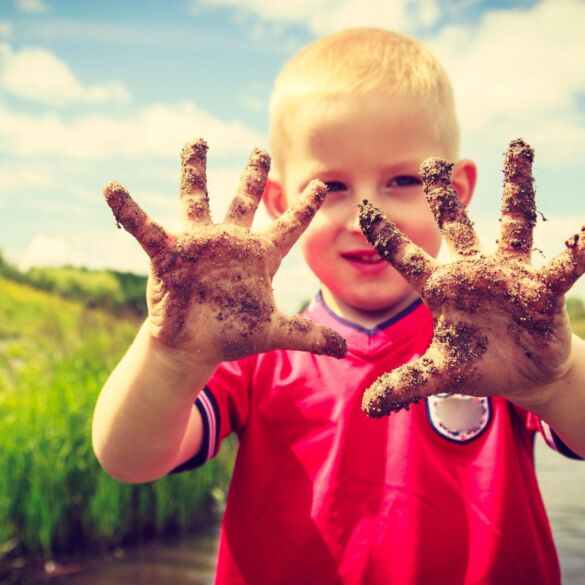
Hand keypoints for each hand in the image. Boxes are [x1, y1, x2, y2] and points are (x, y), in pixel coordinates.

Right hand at [103, 139, 345, 364]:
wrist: (194, 348)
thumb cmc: (233, 335)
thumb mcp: (275, 332)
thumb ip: (310, 335)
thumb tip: (348, 349)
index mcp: (259, 257)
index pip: (288, 226)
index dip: (305, 207)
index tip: (323, 185)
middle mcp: (230, 243)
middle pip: (244, 201)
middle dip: (252, 175)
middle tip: (259, 149)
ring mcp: (199, 244)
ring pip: (197, 198)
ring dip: (194, 170)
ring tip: (196, 141)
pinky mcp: (169, 254)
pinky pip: (145, 227)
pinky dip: (129, 210)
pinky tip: (112, 187)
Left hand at [359, 138, 584, 415]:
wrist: (521, 373)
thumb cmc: (477, 365)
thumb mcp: (439, 373)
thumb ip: (405, 384)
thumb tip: (365, 407)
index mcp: (441, 289)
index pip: (407, 258)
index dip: (386, 235)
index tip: (362, 207)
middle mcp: (472, 272)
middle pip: (455, 226)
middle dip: (443, 196)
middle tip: (432, 161)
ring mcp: (509, 274)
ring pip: (512, 222)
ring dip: (515, 186)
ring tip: (518, 146)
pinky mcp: (543, 288)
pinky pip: (563, 263)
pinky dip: (577, 247)